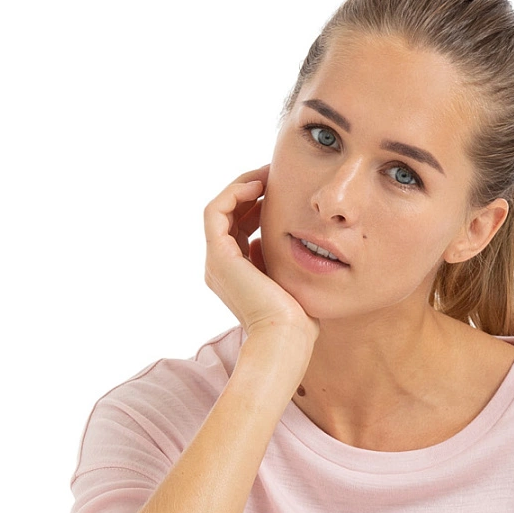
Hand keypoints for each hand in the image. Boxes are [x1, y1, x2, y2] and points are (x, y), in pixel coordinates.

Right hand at [203, 165, 318, 348]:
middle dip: (251, 191)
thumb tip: (285, 238)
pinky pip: (216, 211)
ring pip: (220, 209)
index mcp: (236, 274)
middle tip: (275, 174)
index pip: (241, 227)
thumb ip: (283, 259)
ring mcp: (216, 262)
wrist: (286, 338)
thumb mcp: (291, 281)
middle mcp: (220, 267)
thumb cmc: (297, 320)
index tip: (283, 189)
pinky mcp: (218, 256)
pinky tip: (260, 185)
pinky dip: (234, 193)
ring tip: (268, 174)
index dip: (259, 205)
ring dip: (242, 186)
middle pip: (230, 216)